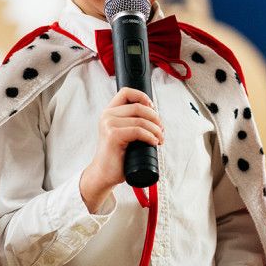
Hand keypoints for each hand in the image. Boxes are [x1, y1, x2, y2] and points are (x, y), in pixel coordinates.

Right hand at [79, 87, 162, 212]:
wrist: (104, 174)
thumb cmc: (117, 156)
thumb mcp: (123, 133)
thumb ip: (131, 121)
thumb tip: (154, 114)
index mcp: (109, 112)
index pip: (126, 92)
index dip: (142, 96)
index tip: (152, 108)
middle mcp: (107, 115)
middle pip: (138, 106)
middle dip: (155, 118)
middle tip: (161, 130)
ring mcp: (109, 125)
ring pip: (141, 120)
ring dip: (156, 130)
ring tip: (160, 139)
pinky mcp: (113, 135)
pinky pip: (139, 131)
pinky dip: (151, 136)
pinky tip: (154, 143)